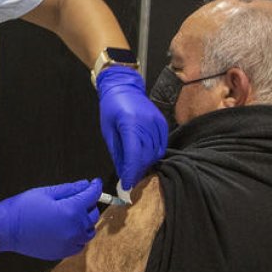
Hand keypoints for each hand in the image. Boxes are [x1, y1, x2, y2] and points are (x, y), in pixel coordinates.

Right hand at [0, 179, 101, 259]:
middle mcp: (74, 229)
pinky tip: (69, 228)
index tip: (95, 183)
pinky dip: (79, 236)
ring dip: (86, 221)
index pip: (91, 196)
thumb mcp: (47, 192)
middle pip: (93, 214)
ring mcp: (70, 243)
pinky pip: (80, 244)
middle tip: (80, 196)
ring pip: (89, 231)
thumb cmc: (23, 208)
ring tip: (74, 213)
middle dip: (89, 203)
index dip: (95, 187)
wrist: (6, 229)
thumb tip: (85, 185)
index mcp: (71, 211)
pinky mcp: (63, 252)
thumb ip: (70, 189)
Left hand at [96, 66, 167, 189]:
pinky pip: (162, 144)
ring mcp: (156, 121)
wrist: (123, 87)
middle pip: (146, 155)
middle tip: (130, 179)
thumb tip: (124, 172)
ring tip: (137, 169)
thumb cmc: (111, 108)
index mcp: (130, 123)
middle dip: (138, 170)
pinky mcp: (162, 122)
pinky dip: (155, 153)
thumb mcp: (108, 131)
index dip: (131, 172)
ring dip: (147, 163)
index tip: (127, 184)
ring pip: (156, 152)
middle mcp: (146, 122)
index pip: (134, 154)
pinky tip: (146, 157)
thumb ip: (118, 153)